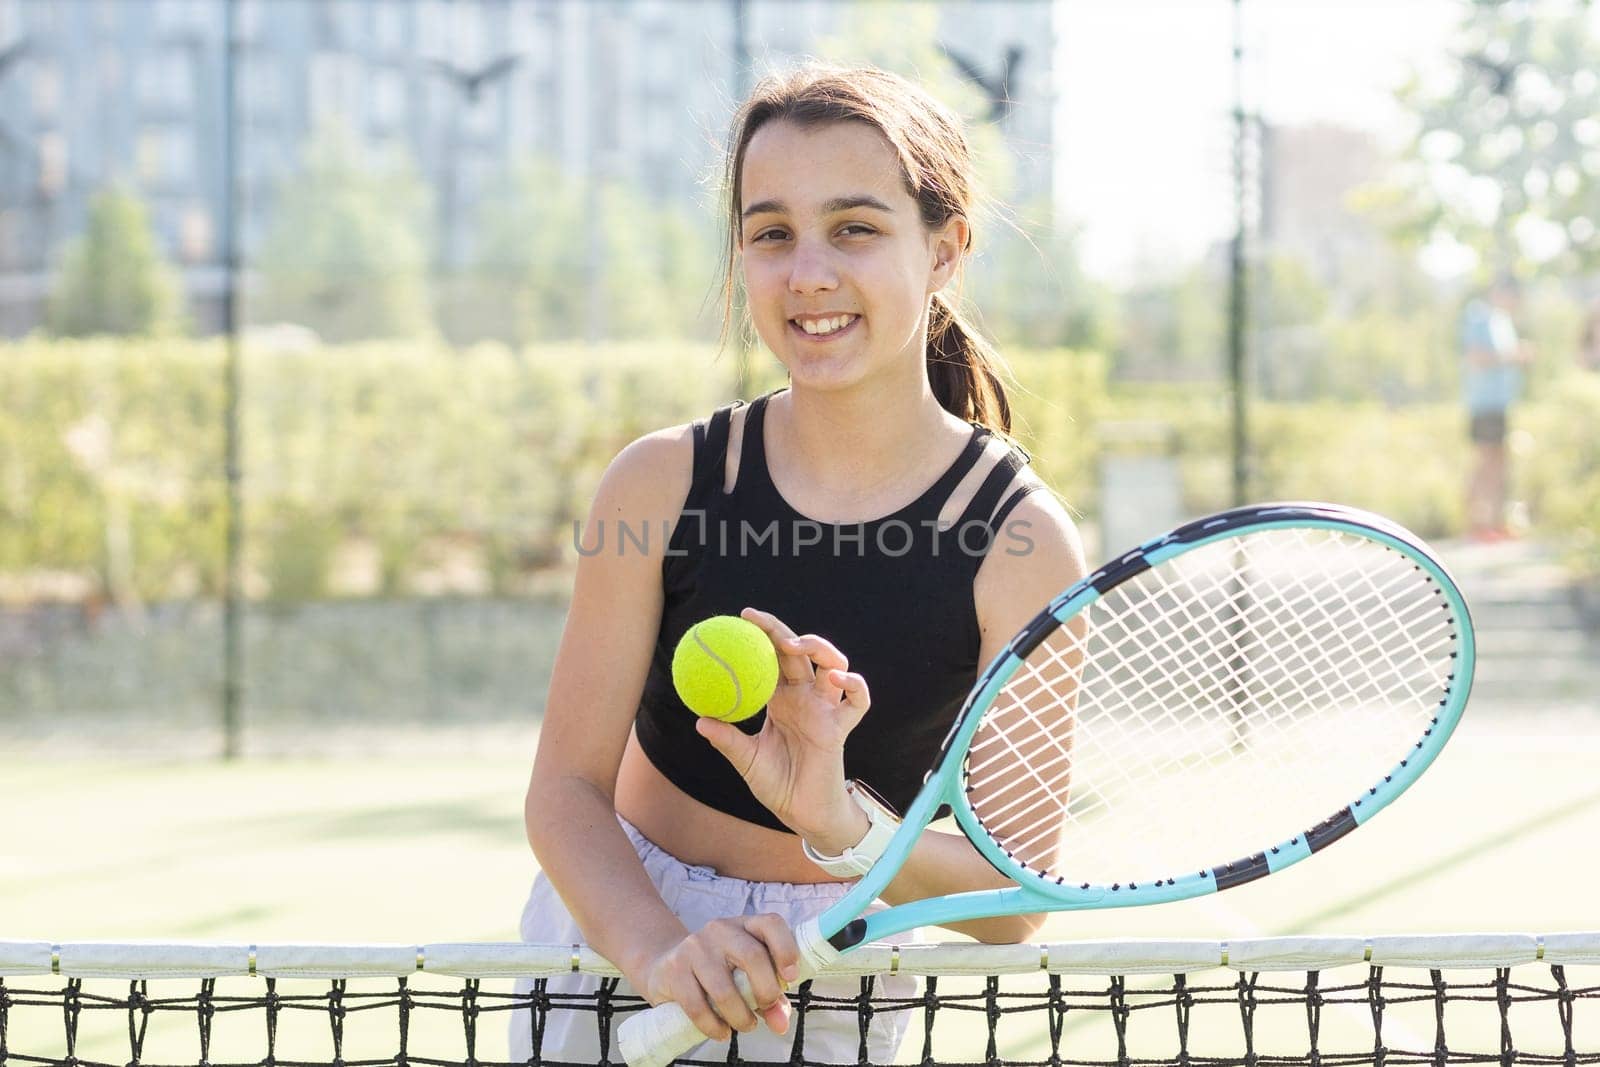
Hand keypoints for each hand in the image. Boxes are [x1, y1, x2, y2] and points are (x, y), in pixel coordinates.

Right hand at [634, 914, 799, 1041]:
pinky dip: (714, 1027)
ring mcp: (694, 948)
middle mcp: (720, 930)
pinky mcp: (674, 971)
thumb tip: (781, 1023)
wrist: (665, 966)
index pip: (771, 924)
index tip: (791, 978)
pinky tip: (722, 1032)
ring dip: (740, 1017)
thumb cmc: (717, 972)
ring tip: (744, 1025)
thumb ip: (769, 998)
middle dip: (766, 991)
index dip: (786, 949)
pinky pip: (698, 1007)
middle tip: (765, 1008)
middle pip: (753, 956)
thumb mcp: (746, 976)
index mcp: (744, 925)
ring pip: (725, 989)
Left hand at [694, 608, 872, 846]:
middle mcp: (804, 698)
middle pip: (800, 653)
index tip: (741, 619)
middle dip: (782, 632)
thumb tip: (699, 720)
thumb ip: (728, 740)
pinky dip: (853, 686)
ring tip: (797, 646)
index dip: (761, 636)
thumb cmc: (776, 784)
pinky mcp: (840, 727)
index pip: (772, 658)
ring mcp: (825, 710)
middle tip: (758, 621)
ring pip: (833, 665)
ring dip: (819, 649)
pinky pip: (857, 702)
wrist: (802, 813)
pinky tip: (837, 679)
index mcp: (781, 700)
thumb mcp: (746, 759)